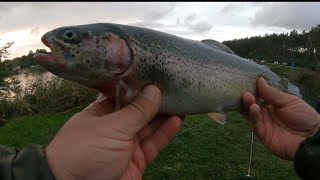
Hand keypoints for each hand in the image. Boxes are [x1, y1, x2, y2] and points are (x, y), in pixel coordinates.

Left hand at [45, 85, 182, 179]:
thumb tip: (154, 90)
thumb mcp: (112, 128)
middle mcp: (114, 128)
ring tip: (182, 100)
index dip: (140, 86)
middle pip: (139, 111)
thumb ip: (136, 111)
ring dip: (164, 116)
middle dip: (155, 101)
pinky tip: (177, 121)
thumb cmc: (85, 152)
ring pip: (149, 128)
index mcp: (101, 113)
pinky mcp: (136, 162)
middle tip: (174, 86)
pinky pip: (153, 144)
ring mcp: (126, 145)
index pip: (124, 95)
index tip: (157, 75)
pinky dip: (165, 134)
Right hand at [242, 77, 319, 159]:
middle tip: (245, 92)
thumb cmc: (303, 116)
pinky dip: (253, 116)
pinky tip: (254, 108)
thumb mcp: (289, 101)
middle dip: (248, 98)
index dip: (252, 90)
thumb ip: (273, 93)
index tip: (246, 82)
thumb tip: (260, 80)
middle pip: (252, 105)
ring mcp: (263, 124)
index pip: (259, 96)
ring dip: (248, 105)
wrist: (311, 138)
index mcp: (272, 104)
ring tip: (247, 97)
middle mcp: (266, 113)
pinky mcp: (262, 134)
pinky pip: (255, 125)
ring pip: (251, 114)